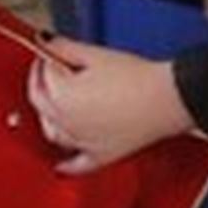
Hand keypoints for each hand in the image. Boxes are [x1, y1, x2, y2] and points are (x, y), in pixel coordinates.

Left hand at [27, 38, 192, 168]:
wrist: (167, 99)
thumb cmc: (138, 79)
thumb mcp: (96, 55)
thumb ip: (65, 48)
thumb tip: (47, 43)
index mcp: (61, 96)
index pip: (43, 76)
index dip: (44, 61)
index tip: (49, 55)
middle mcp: (65, 123)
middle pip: (40, 104)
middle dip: (41, 85)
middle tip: (48, 74)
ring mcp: (82, 142)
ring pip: (52, 133)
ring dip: (48, 118)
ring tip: (54, 106)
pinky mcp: (101, 156)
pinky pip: (77, 165)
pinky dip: (66, 164)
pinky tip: (61, 163)